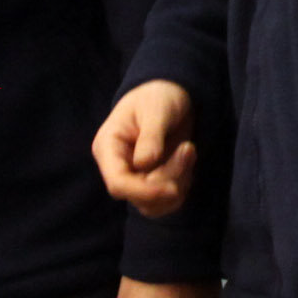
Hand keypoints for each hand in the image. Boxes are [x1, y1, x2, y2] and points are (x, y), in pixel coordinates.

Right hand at [92, 80, 197, 215]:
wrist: (171, 93)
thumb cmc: (158, 96)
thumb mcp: (156, 109)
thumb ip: (151, 136)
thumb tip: (144, 164)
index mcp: (108, 148)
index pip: (118, 184)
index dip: (144, 192)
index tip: (173, 188)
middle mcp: (118, 167)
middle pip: (139, 197)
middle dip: (168, 180)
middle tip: (188, 148)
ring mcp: (135, 177)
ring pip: (154, 204)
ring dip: (178, 183)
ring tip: (189, 150)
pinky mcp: (152, 181)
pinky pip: (167, 199)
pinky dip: (183, 184)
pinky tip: (188, 158)